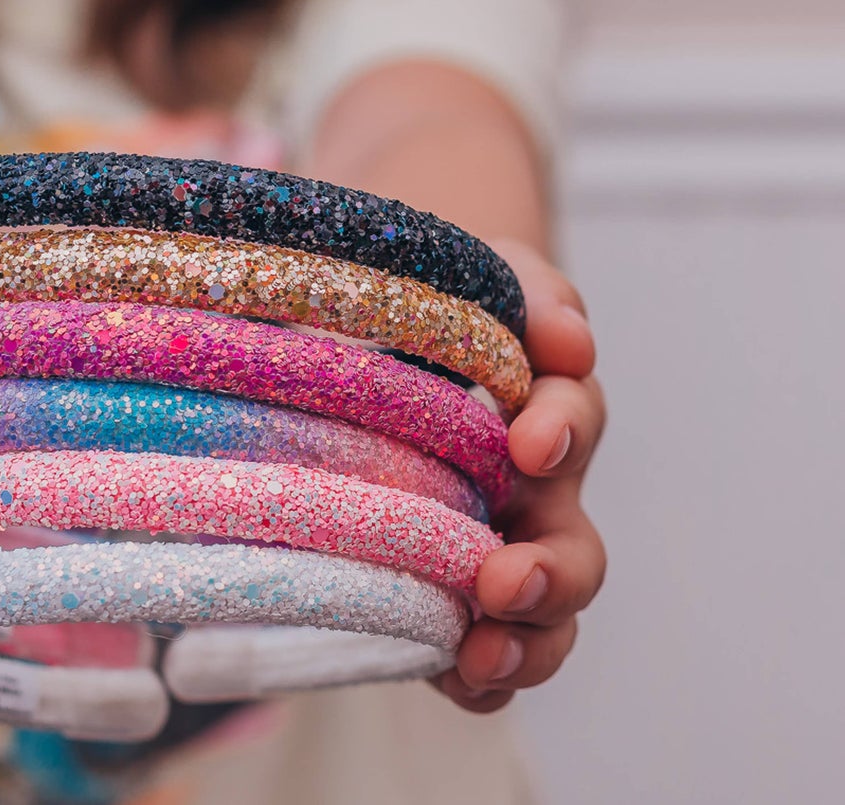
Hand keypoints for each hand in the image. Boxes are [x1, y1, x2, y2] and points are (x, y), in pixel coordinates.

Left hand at [432, 240, 606, 711]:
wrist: (380, 326)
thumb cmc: (442, 301)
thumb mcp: (484, 278)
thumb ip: (533, 299)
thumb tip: (569, 340)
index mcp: (541, 407)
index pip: (572, 416)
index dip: (561, 430)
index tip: (528, 442)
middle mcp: (532, 490)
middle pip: (574, 547)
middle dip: (552, 572)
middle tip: (507, 579)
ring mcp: (494, 547)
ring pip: (539, 615)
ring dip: (525, 640)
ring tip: (482, 650)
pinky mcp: (445, 590)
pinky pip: (482, 651)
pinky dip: (480, 676)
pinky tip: (454, 674)